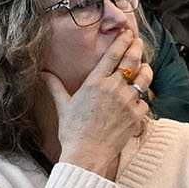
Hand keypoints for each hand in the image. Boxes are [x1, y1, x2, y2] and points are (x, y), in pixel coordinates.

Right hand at [51, 28, 153, 177]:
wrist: (87, 154)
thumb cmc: (72, 131)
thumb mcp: (63, 106)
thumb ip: (55, 87)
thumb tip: (43, 74)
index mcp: (95, 82)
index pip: (113, 55)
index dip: (122, 41)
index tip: (127, 33)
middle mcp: (113, 88)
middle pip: (131, 61)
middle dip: (136, 48)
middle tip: (137, 42)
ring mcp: (127, 101)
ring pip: (144, 78)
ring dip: (145, 70)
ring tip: (144, 67)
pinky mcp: (136, 115)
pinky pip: (145, 101)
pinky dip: (143, 98)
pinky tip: (140, 96)